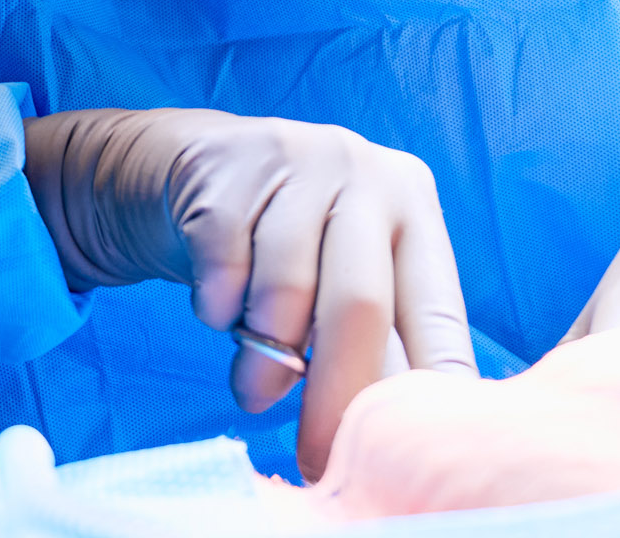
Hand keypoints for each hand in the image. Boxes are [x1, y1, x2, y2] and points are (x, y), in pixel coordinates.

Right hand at [23, 109, 474, 480]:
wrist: (185, 169)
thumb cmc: (278, 243)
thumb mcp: (337, 278)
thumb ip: (374, 342)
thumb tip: (395, 436)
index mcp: (412, 204)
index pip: (435, 310)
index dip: (423, 390)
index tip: (404, 456)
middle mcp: (364, 172)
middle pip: (358, 305)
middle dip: (335, 396)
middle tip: (316, 461)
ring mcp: (294, 159)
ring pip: (283, 291)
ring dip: (263, 358)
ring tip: (253, 384)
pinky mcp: (226, 167)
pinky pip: (222, 268)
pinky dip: (217, 309)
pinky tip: (218, 306)